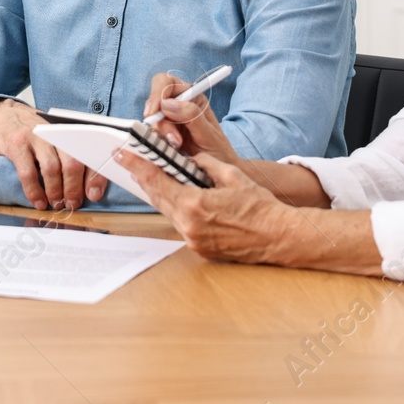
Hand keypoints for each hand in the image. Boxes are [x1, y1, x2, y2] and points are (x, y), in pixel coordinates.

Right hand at [0, 99, 106, 209]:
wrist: (2, 117)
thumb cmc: (33, 133)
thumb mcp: (54, 138)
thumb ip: (69, 156)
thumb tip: (88, 187)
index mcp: (69, 131)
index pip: (88, 154)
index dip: (94, 177)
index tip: (94, 195)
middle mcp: (54, 132)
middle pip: (72, 163)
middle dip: (74, 189)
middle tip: (72, 204)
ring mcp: (35, 137)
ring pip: (51, 168)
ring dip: (55, 192)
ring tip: (56, 204)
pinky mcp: (17, 144)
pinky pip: (28, 173)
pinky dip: (34, 192)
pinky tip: (38, 202)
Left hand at [114, 149, 288, 263]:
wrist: (280, 237)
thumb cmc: (261, 208)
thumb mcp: (232, 176)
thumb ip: (206, 165)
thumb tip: (191, 160)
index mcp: (194, 205)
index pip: (157, 181)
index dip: (137, 166)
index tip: (123, 155)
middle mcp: (189, 225)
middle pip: (157, 197)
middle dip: (144, 178)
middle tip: (132, 161)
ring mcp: (194, 240)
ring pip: (167, 211)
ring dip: (160, 194)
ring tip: (151, 176)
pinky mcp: (200, 248)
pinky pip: (180, 224)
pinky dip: (176, 209)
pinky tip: (176, 197)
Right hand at [142, 72, 240, 166]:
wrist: (217, 175)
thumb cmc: (218, 152)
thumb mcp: (208, 133)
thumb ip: (191, 115)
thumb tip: (168, 104)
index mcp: (192, 97)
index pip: (167, 83)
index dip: (157, 92)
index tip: (155, 110)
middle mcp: (178, 105)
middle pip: (155, 101)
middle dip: (158, 118)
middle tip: (169, 138)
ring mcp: (168, 121)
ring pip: (151, 120)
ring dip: (160, 134)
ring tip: (177, 147)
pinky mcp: (161, 137)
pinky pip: (150, 134)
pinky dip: (156, 142)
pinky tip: (170, 150)